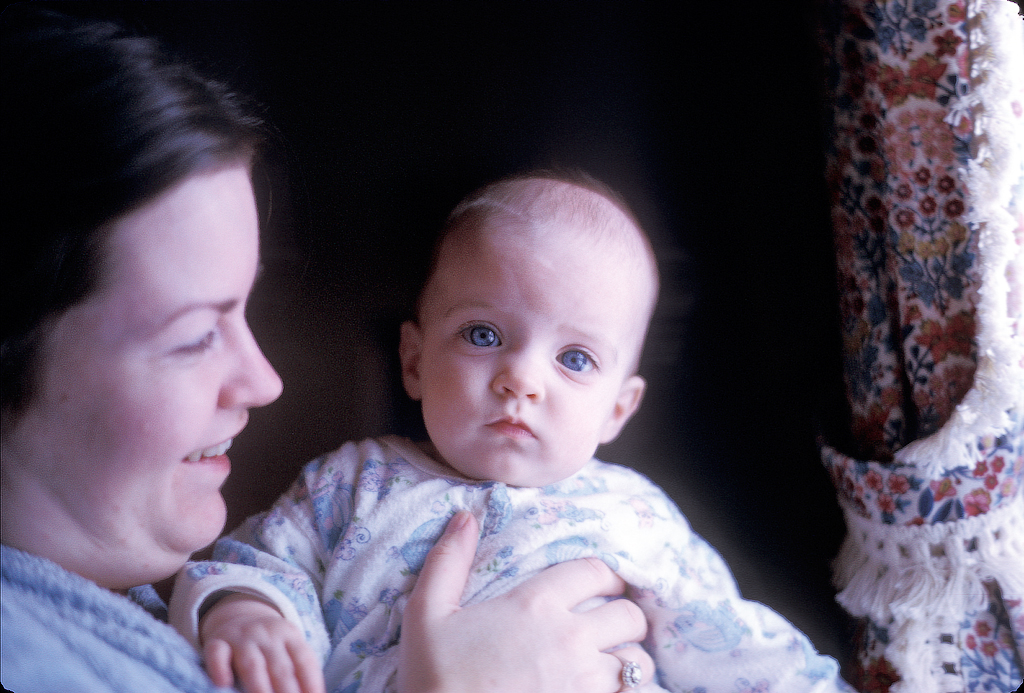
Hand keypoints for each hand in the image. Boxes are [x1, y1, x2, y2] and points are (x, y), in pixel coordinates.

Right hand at [200, 593, 324, 692]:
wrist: (238, 612)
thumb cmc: (271, 644)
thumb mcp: (289, 647)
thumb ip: (300, 670)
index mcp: (290, 636)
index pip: (305, 660)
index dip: (311, 683)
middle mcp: (267, 635)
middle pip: (280, 667)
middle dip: (287, 691)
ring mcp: (242, 638)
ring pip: (251, 664)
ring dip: (259, 687)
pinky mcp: (217, 642)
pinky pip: (217, 654)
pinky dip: (220, 669)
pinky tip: (223, 684)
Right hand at [398, 511, 654, 692]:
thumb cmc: (433, 678)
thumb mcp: (426, 613)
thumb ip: (447, 561)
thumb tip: (465, 516)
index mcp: (535, 604)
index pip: (595, 572)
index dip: (608, 574)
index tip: (607, 582)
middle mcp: (570, 639)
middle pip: (629, 616)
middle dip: (626, 616)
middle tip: (613, 623)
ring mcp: (584, 682)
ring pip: (637, 662)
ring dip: (631, 659)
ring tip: (617, 661)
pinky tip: (613, 691)